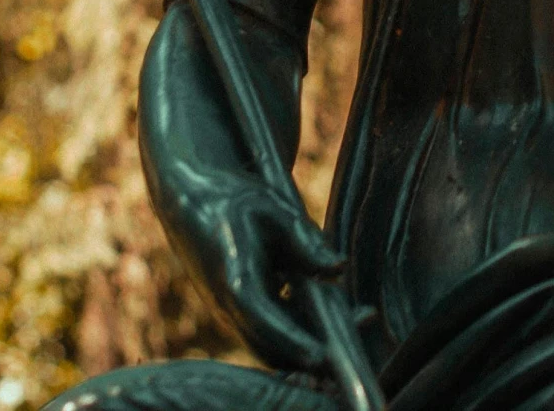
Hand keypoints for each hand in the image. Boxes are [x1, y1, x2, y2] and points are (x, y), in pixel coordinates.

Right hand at [192, 184, 354, 373]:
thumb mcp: (273, 210)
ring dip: (313, 338)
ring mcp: (231, 314)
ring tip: (363, 316)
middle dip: (313, 351)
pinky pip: (271, 332)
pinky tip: (340, 308)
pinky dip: (302, 327)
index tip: (322, 354)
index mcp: (234, 280)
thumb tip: (338, 268)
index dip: (293, 341)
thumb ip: (305, 242)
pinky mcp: (239, 312)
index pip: (263, 322)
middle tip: (360, 331)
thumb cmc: (233, 199)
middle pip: (272, 347)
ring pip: (273, 343)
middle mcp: (227, 307)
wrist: (190, 199)